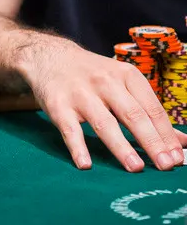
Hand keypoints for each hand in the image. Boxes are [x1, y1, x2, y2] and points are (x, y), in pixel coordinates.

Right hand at [24, 42, 186, 172]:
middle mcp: (105, 82)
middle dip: (151, 142)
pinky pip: (69, 129)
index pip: (152, 109)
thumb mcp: (124, 84)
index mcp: (126, 76)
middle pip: (133, 115)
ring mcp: (80, 93)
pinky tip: (86, 164)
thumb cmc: (94, 76)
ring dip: (121, 146)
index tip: (177, 158)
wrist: (50, 57)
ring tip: (135, 167)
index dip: (166, 134)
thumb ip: (150, 113)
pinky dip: (77, 147)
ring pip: (104, 123)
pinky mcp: (57, 105)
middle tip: (165, 165)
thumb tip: (182, 142)